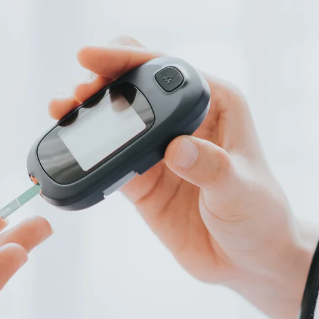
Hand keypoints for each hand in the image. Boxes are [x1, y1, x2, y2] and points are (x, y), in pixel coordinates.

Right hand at [50, 37, 315, 318]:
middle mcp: (183, 120)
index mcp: (214, 103)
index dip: (127, 58)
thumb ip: (210, 167)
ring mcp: (157, 150)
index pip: (165, 69)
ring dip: (84, 113)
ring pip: (113, 120)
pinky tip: (64, 146)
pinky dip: (84, 153)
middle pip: (132, 86)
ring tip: (59, 110)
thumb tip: (176, 148)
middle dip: (99, 81)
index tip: (94, 57)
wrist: (248, 262)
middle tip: (76, 91)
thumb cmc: (260, 217)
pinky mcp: (140, 180)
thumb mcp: (240, 190)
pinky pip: (106, 160)